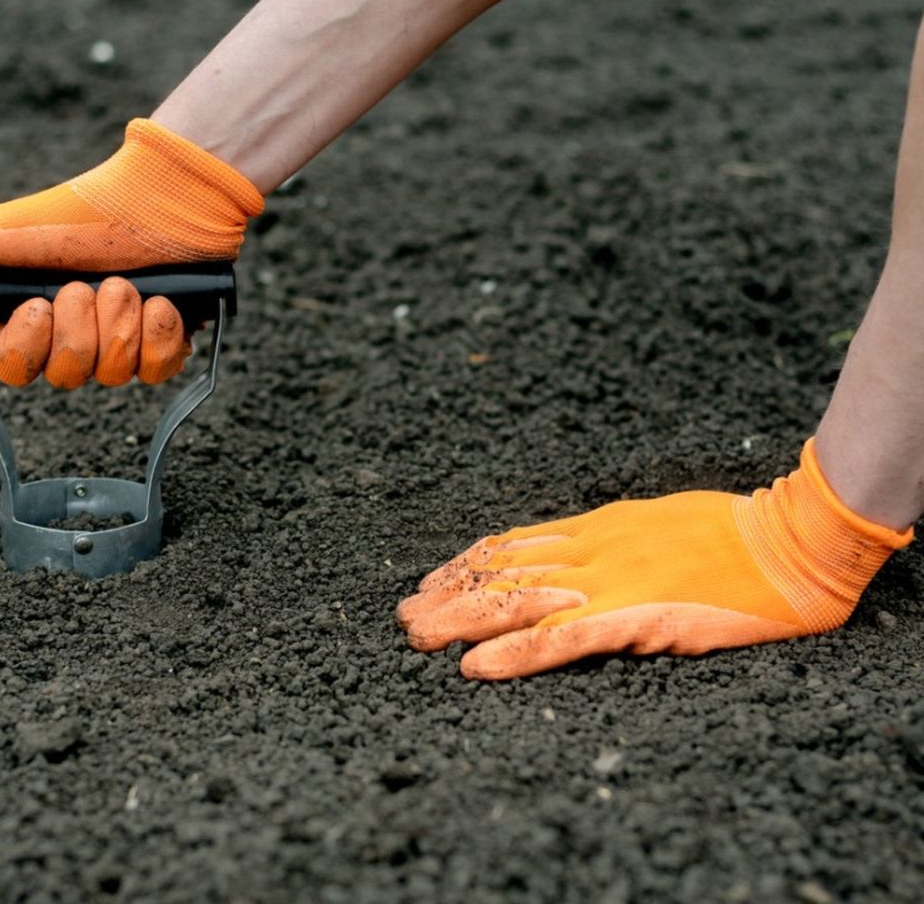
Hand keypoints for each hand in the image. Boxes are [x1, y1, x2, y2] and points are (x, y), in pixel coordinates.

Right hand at [0, 118, 261, 387]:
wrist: (169, 194)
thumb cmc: (87, 210)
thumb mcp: (14, 228)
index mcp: (30, 316)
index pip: (13, 368)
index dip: (27, 345)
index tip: (39, 306)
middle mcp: (74, 336)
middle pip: (67, 375)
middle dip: (80, 327)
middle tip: (90, 285)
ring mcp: (120, 342)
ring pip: (114, 374)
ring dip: (122, 322)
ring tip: (129, 284)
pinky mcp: (163, 343)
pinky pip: (158, 371)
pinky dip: (161, 333)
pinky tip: (162, 301)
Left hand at [397, 440, 912, 679]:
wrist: (788, 545)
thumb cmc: (731, 536)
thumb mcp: (654, 526)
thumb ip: (610, 543)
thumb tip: (574, 561)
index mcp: (596, 529)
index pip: (513, 546)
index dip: (466, 565)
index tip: (432, 580)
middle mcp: (590, 550)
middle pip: (500, 572)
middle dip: (447, 595)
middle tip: (405, 615)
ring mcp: (607, 582)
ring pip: (514, 602)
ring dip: (460, 622)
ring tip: (418, 639)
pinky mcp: (633, 617)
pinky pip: (558, 639)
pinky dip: (513, 655)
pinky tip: (476, 668)